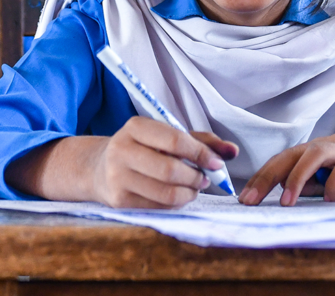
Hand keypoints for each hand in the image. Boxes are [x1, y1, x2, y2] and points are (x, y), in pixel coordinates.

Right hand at [91, 117, 238, 208]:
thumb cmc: (145, 149)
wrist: (100, 169)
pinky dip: (175, 204)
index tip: (217, 164)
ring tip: (194, 188)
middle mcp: (122, 149)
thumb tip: (233, 151)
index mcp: (135, 126)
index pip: (175, 140)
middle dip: (196, 178)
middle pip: (170, 169)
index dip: (201, 153)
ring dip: (189, 193)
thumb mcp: (167, 137)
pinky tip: (177, 196)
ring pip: (166, 193)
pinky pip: (158, 207)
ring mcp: (117, 177)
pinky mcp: (118, 200)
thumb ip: (202, 141)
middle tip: (205, 180)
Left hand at [239, 134, 334, 206]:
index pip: (284, 159)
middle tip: (251, 200)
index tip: (245, 198)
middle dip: (268, 177)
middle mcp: (332, 144)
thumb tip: (285, 195)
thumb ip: (314, 184)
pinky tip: (329, 199)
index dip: (262, 177)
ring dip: (296, 178)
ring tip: (286, 202)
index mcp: (320, 148)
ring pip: (315, 154)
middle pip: (292, 154)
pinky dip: (334, 182)